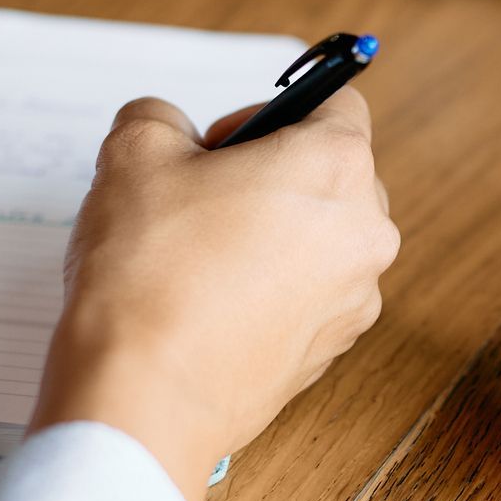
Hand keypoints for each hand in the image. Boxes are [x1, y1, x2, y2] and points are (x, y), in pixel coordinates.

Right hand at [28, 91, 399, 500]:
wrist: (147, 397)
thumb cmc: (151, 272)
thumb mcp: (133, 156)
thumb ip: (158, 118)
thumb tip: (168, 128)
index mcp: (337, 166)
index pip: (336, 103)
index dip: (271, 110)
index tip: (220, 142)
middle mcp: (367, 231)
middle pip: (332, 174)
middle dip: (272, 173)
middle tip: (201, 196)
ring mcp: (355, 298)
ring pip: (321, 239)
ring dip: (272, 233)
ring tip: (199, 257)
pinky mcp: (331, 351)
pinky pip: (309, 297)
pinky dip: (271, 289)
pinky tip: (209, 305)